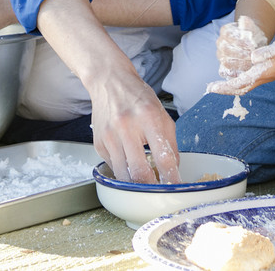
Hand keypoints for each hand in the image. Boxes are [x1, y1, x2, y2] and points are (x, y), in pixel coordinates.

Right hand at [88, 65, 180, 183]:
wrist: (110, 83)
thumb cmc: (138, 97)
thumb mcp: (161, 112)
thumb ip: (169, 140)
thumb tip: (174, 167)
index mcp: (148, 117)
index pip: (162, 155)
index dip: (170, 176)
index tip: (175, 187)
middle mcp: (127, 127)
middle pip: (139, 171)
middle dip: (151, 187)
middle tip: (159, 193)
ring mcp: (110, 137)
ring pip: (123, 175)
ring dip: (136, 185)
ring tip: (146, 185)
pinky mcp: (99, 144)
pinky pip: (113, 167)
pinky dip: (124, 171)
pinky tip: (130, 167)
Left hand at [207, 36, 274, 94]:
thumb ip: (266, 53)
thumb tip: (252, 57)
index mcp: (262, 74)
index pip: (239, 84)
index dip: (224, 87)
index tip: (210, 88)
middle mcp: (262, 77)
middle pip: (240, 87)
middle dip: (225, 88)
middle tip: (210, 88)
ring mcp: (266, 74)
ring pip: (245, 83)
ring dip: (232, 84)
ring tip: (220, 82)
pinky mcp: (270, 70)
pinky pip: (251, 77)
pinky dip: (241, 77)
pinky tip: (238, 72)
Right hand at [216, 14, 267, 77]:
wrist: (254, 43)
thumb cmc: (253, 35)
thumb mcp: (253, 28)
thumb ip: (249, 24)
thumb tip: (244, 19)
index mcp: (225, 31)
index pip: (228, 36)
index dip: (239, 41)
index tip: (251, 45)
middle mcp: (220, 43)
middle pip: (225, 50)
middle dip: (240, 54)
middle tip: (252, 56)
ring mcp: (221, 55)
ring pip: (225, 62)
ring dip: (239, 64)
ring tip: (251, 63)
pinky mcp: (223, 66)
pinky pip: (224, 72)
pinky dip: (234, 73)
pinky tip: (244, 72)